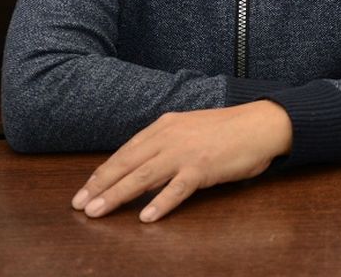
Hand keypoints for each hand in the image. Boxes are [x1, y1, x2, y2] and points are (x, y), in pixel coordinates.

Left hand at [71, 100, 293, 221]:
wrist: (261, 124)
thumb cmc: (227, 130)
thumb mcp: (189, 129)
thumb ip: (165, 144)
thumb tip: (141, 166)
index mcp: (165, 126)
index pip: (125, 152)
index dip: (102, 172)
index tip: (84, 190)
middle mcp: (170, 136)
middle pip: (127, 164)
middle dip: (100, 186)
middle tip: (79, 205)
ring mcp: (186, 152)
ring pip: (143, 177)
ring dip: (117, 196)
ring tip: (98, 212)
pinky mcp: (203, 167)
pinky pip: (176, 189)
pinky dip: (160, 203)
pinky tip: (145, 217)